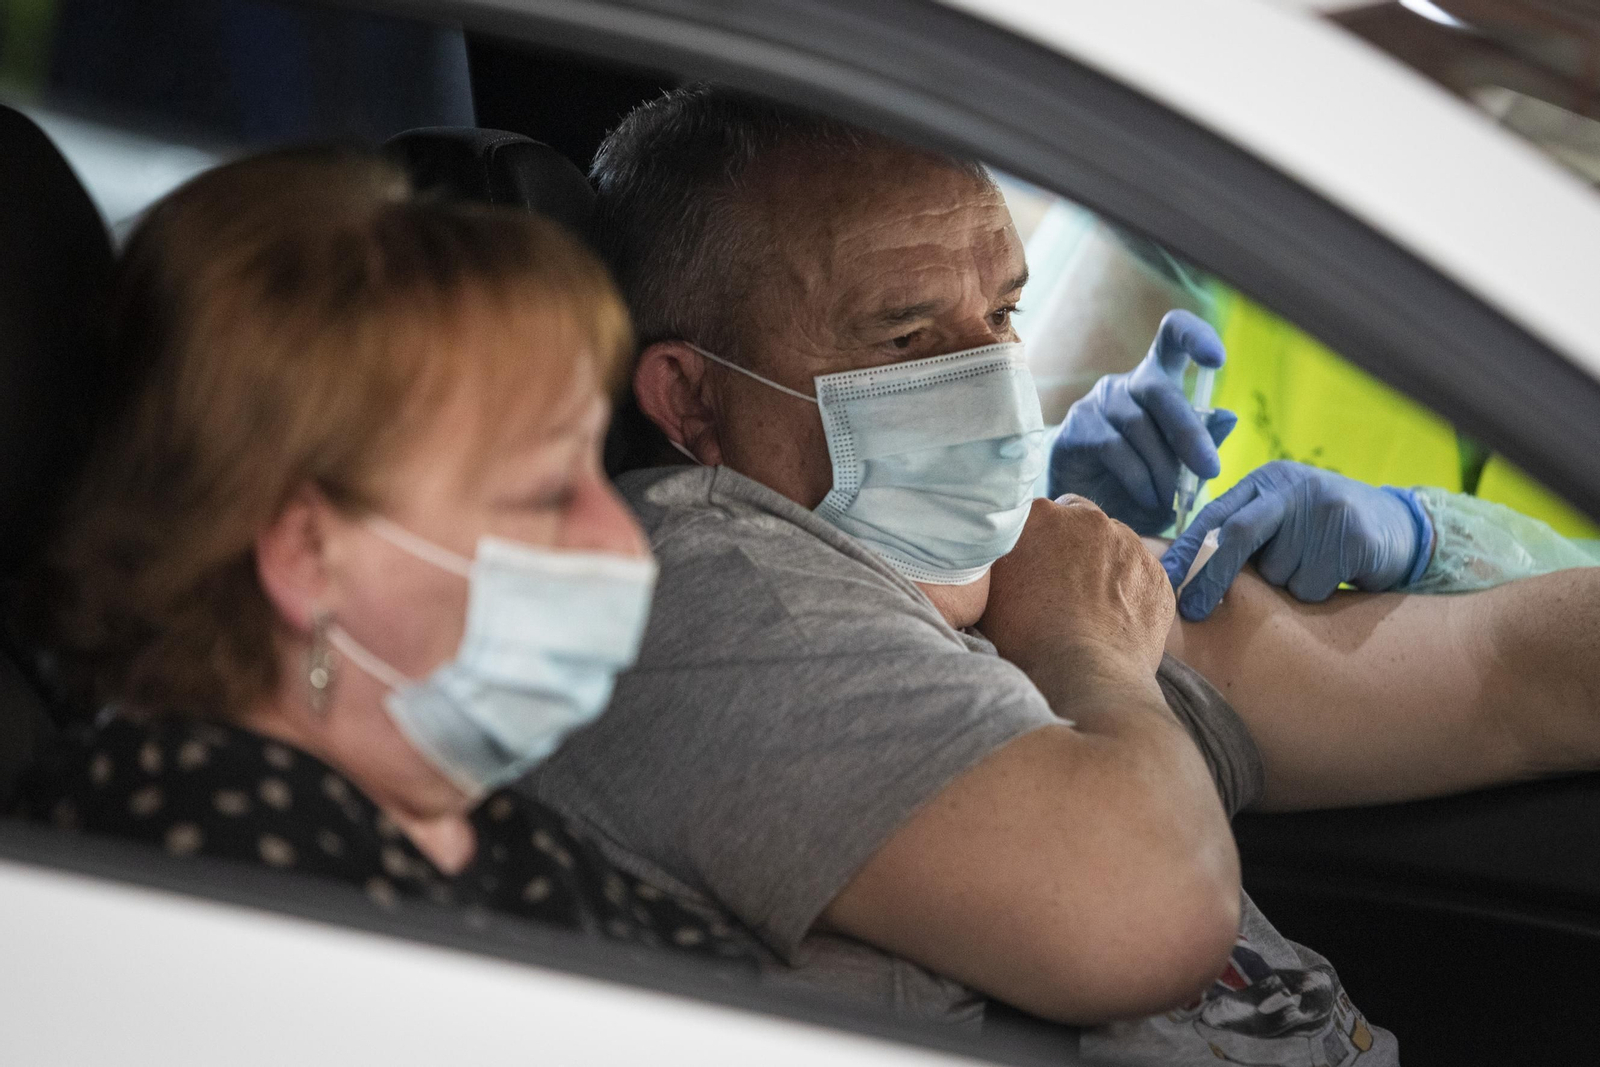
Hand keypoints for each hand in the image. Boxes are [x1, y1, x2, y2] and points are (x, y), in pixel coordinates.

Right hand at [981, 496, 1173, 677]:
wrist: (1083, 676)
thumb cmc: (1025, 638)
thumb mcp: (988, 592)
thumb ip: (998, 560)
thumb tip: (1002, 555)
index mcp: (1039, 515)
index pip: (1039, 514)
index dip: (1036, 541)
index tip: (1033, 565)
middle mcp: (1087, 519)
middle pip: (1079, 521)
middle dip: (1072, 544)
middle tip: (1060, 585)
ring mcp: (1129, 544)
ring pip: (1114, 546)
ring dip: (1103, 565)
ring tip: (1089, 608)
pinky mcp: (1157, 575)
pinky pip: (1140, 576)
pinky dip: (1129, 592)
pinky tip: (1114, 621)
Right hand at [1047, 310, 1238, 535]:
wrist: (1092, 515)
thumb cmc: (1141, 486)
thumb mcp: (1181, 469)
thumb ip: (1203, 444)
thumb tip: (1228, 416)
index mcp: (1156, 381)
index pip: (1171, 336)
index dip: (1195, 337)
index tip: (1217, 360)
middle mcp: (1125, 385)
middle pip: (1160, 390)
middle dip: (1189, 432)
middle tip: (1210, 471)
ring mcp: (1096, 403)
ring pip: (1139, 425)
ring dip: (1163, 468)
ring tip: (1172, 501)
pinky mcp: (1075, 428)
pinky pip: (1114, 446)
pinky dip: (1139, 477)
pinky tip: (1148, 498)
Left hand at [1161, 460, 1431, 620]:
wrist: (1399, 526)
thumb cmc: (1321, 532)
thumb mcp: (1280, 520)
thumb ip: (1241, 535)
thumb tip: (1184, 575)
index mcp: (1266, 481)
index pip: (1214, 514)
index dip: (1186, 549)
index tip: (1164, 580)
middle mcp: (1292, 487)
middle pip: (1237, 535)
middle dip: (1211, 577)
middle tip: (1193, 611)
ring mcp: (1324, 507)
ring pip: (1276, 574)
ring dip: (1285, 587)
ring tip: (1312, 568)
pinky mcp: (1352, 535)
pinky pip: (1310, 586)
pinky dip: (1315, 593)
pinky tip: (1337, 574)